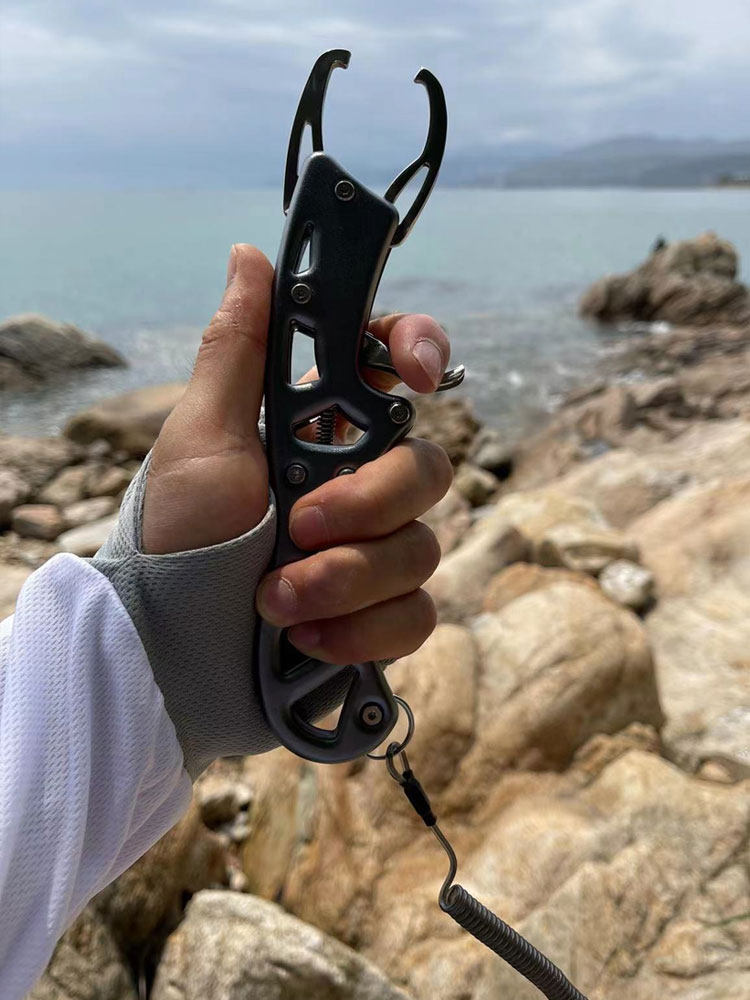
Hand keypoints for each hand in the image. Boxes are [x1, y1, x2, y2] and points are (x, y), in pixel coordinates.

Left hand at [143, 244, 452, 662]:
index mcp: (318, 430)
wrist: (167, 652)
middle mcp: (355, 485)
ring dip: (345, 577)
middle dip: (365, 504)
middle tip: (299, 526)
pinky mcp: (378, 616)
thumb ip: (236, 349)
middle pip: (426, 467)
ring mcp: (372, 551)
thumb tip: (251, 254)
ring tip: (275, 600)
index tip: (414, 372)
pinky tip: (304, 637)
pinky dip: (361, 630)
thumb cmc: (174, 538)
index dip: (417, 351)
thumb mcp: (199, 439)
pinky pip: (417, 614)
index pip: (391, 367)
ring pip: (423, 548)